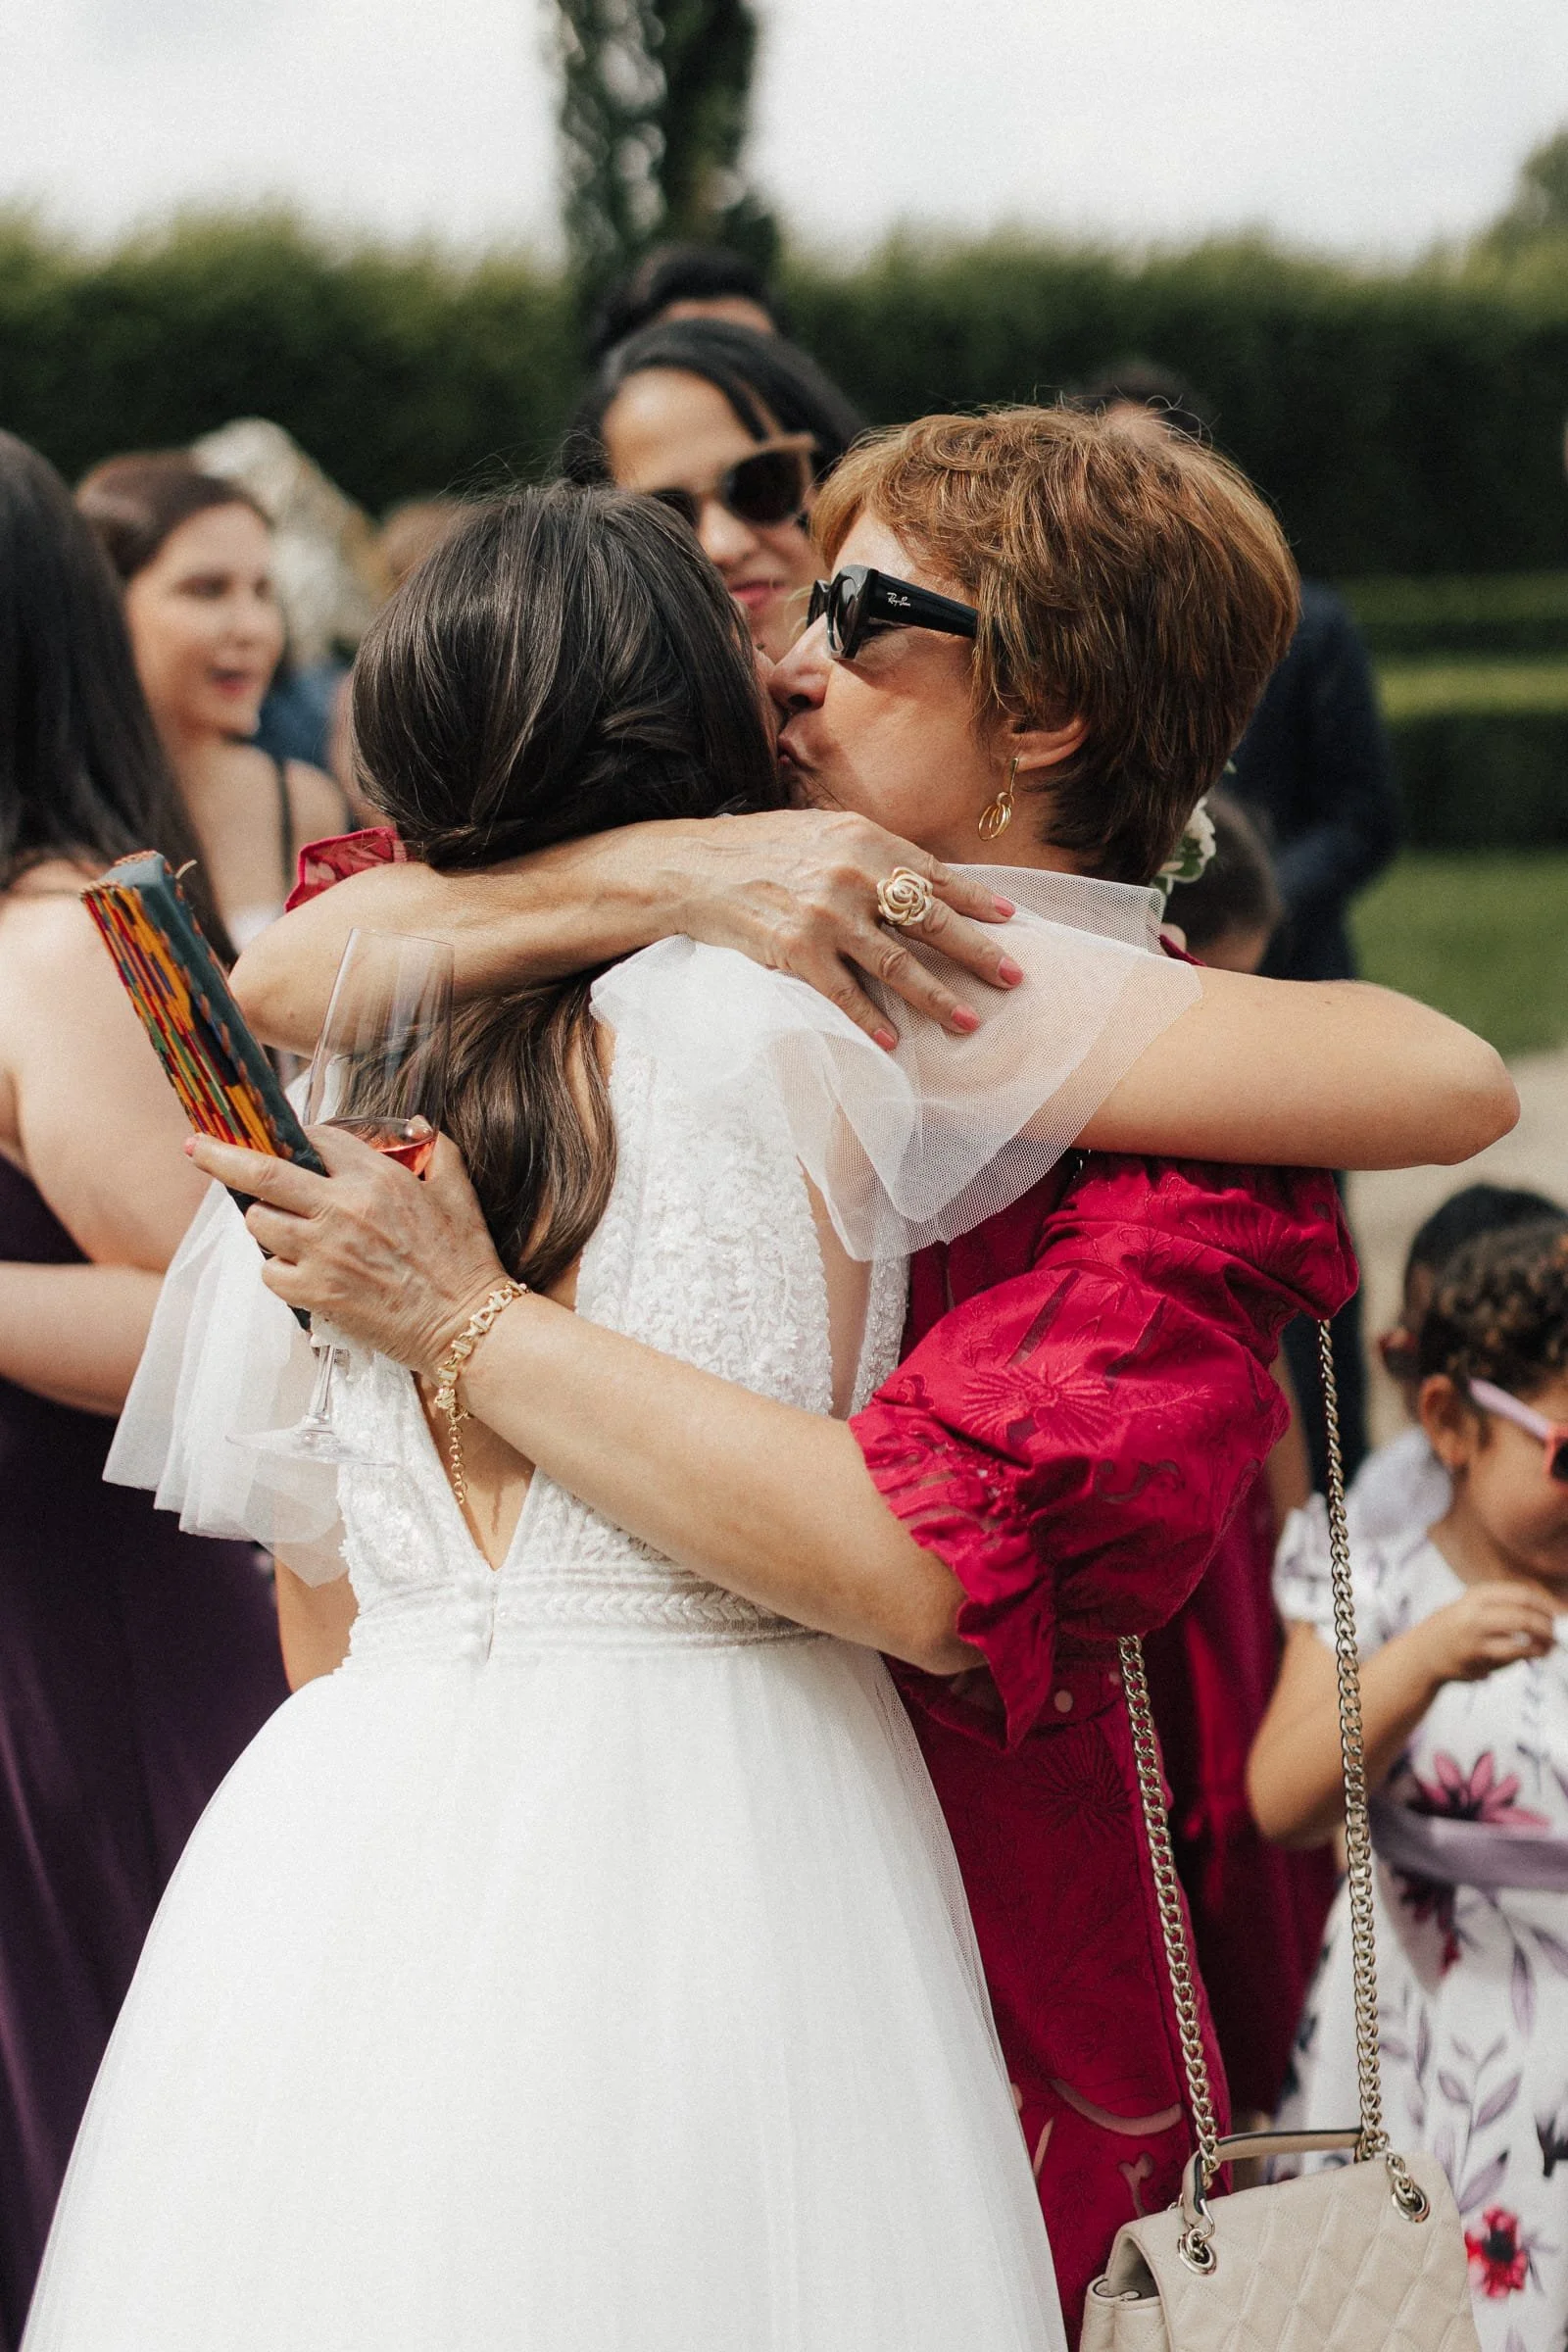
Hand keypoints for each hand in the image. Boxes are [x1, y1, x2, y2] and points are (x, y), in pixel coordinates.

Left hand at [187, 1127, 508, 1374]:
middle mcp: (342, 1209)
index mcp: (375, 1177)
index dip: (295, 1136)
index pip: (314, 1139)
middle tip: (195, 1146)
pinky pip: (269, 1272)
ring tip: (287, 1232)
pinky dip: (278, 1270)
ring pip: (259, 1223)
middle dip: (219, 1155)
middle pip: (260, 1172)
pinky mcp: (315, 1293)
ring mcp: (323, 1252)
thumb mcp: (459, 1190)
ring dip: (265, 1223)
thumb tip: (417, 1125)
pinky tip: (302, 1273)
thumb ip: (438, 1147)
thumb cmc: (465, 1259)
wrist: (466, 1324)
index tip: (276, 1136)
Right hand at [664, 810, 1024, 1046]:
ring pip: (896, 964)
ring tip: (967, 1023)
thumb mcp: (823, 832)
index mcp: (863, 840)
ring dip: (936, 998)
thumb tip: (925, 882)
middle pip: (929, 921)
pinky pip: (843, 994)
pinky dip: (869, 1021)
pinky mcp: (795, 951)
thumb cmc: (763, 849)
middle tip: (1014, 978)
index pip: (934, 875)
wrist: (695, 867)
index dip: (976, 900)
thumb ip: (871, 854)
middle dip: (977, 952)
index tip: (1011, 920)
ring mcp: (824, 915)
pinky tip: (892, 1044)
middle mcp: (850, 875)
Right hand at [1413, 1580, 1558, 1684]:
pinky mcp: (1477, 1655)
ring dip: (1544, 1640)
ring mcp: (1475, 1632)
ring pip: (1522, 1630)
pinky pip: (1513, 1652)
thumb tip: (1548, 1612)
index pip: (1522, 1594)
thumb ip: (1503, 1607)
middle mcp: (1476, 1609)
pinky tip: (1536, 1654)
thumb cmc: (1455, 1630)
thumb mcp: (1473, 1607)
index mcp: (1478, 1594)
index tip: (1560, 1614)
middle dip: (1548, 1624)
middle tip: (1556, 1633)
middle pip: (1525, 1611)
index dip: (1546, 1605)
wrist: (1423, 1653)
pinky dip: (1531, 1653)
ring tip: (1551, 1646)